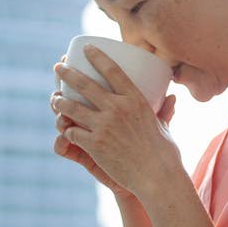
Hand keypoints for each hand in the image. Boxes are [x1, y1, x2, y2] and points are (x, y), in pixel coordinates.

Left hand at [51, 46, 180, 200]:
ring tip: (55, 99)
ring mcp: (104, 126)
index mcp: (135, 99)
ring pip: (72, 108)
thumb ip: (163, 110)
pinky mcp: (95, 144)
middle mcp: (118, 108)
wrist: (157, 177)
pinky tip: (66, 129)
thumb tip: (172, 98)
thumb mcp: (164, 125)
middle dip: (67, 73)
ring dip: (59, 102)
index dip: (96, 56)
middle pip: (85, 84)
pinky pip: (72, 132)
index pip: (112, 70)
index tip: (85, 49)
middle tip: (58, 67)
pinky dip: (68, 130)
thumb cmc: (165, 153)